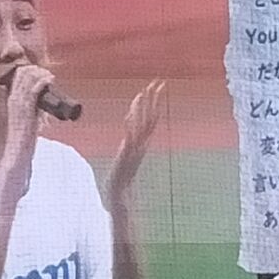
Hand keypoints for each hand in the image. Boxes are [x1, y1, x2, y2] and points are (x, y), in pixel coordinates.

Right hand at [0, 64, 53, 196]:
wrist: (18, 153)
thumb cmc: (24, 139)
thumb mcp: (28, 121)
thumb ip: (33, 112)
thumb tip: (41, 107)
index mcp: (12, 101)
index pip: (18, 77)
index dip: (30, 71)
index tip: (42, 72)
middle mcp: (13, 100)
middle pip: (22, 74)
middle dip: (37, 70)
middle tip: (47, 74)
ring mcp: (19, 104)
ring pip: (28, 79)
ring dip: (41, 74)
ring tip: (50, 76)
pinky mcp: (26, 110)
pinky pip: (34, 89)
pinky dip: (43, 81)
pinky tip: (49, 80)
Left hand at [109, 79, 164, 207]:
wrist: (119, 197)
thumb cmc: (121, 180)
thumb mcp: (126, 159)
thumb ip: (129, 149)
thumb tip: (129, 141)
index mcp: (141, 143)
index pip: (151, 118)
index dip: (153, 102)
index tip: (156, 87)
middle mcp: (141, 144)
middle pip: (151, 117)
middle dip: (154, 99)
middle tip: (159, 81)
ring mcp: (134, 149)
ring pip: (142, 124)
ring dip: (144, 108)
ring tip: (144, 91)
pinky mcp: (126, 155)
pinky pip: (130, 137)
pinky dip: (131, 125)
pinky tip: (130, 114)